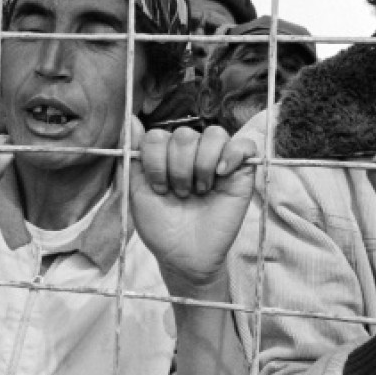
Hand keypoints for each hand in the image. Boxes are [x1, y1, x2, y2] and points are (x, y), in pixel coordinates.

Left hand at [127, 119, 257, 286]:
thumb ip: (133, 155)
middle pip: (184, 135)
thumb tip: (131, 118)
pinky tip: (220, 175)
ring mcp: (217, 160)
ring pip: (214, 134)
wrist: (184, 256)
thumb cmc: (160, 225)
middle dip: (177, 168)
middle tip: (180, 193)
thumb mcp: (137, 191)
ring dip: (201, 165)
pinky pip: (244, 145)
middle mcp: (191, 152)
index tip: (158, 188)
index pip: (158, 135)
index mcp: (165, 154)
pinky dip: (232, 154)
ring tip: (199, 190)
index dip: (155, 162)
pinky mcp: (242, 172)